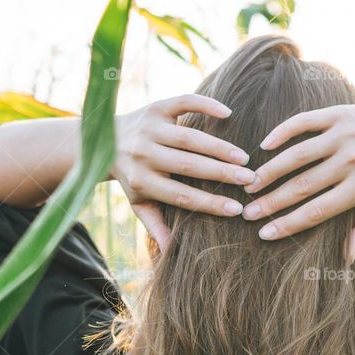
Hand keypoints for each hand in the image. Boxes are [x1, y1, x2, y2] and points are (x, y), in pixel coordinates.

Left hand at [112, 95, 255, 250]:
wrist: (103, 140)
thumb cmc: (130, 176)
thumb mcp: (138, 203)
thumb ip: (154, 225)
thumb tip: (171, 252)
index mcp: (141, 181)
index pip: (182, 195)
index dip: (210, 204)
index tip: (236, 210)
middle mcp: (143, 154)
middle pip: (189, 165)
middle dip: (222, 174)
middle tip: (251, 180)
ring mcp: (149, 128)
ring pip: (189, 138)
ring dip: (220, 147)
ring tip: (244, 157)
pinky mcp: (155, 107)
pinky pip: (183, 102)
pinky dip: (206, 105)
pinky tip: (228, 114)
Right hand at [241, 105, 354, 261]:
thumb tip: (345, 258)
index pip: (317, 211)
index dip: (288, 224)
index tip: (265, 234)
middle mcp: (351, 161)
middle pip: (302, 186)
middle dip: (271, 202)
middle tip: (247, 213)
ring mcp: (344, 135)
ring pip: (298, 155)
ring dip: (270, 170)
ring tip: (249, 184)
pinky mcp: (339, 114)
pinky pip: (304, 122)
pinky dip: (282, 132)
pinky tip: (264, 146)